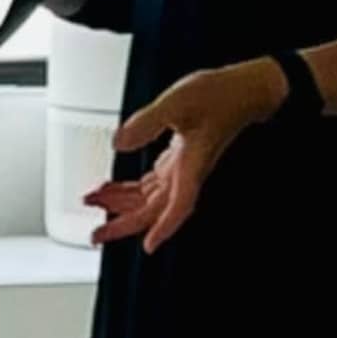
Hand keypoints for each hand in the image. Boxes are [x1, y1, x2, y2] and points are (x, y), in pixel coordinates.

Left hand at [83, 60, 271, 256]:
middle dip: (124, 224)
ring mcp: (183, 168)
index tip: (149, 247)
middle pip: (155, 210)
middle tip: (96, 235)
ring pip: (150, 199)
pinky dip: (130, 189)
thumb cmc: (219, 95)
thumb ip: (147, 121)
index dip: (165, 228)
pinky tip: (114, 188)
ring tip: (95, 206)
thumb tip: (119, 142)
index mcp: (191, 165)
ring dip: (122, 206)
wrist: (241, 90)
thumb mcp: (177, 102)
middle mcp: (187, 172)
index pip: (179, 206)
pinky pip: (151, 184)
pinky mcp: (179, 159)